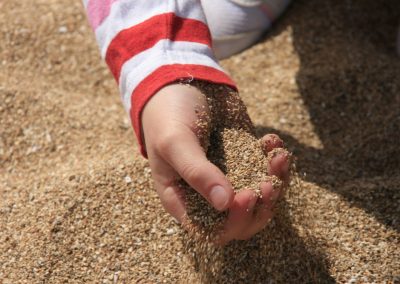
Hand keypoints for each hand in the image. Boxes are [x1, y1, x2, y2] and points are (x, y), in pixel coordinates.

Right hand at [142, 83, 289, 243]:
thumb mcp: (175, 142)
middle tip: (270, 182)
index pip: (212, 230)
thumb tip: (224, 203)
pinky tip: (271, 140)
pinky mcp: (245, 158)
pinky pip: (267, 171)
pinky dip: (276, 161)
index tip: (246, 195)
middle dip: (261, 206)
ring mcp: (230, 176)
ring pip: (261, 198)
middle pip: (242, 220)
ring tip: (279, 155)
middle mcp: (207, 194)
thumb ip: (197, 172)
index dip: (233, 222)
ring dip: (276, 181)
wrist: (182, 81)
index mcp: (183, 199)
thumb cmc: (168, 114)